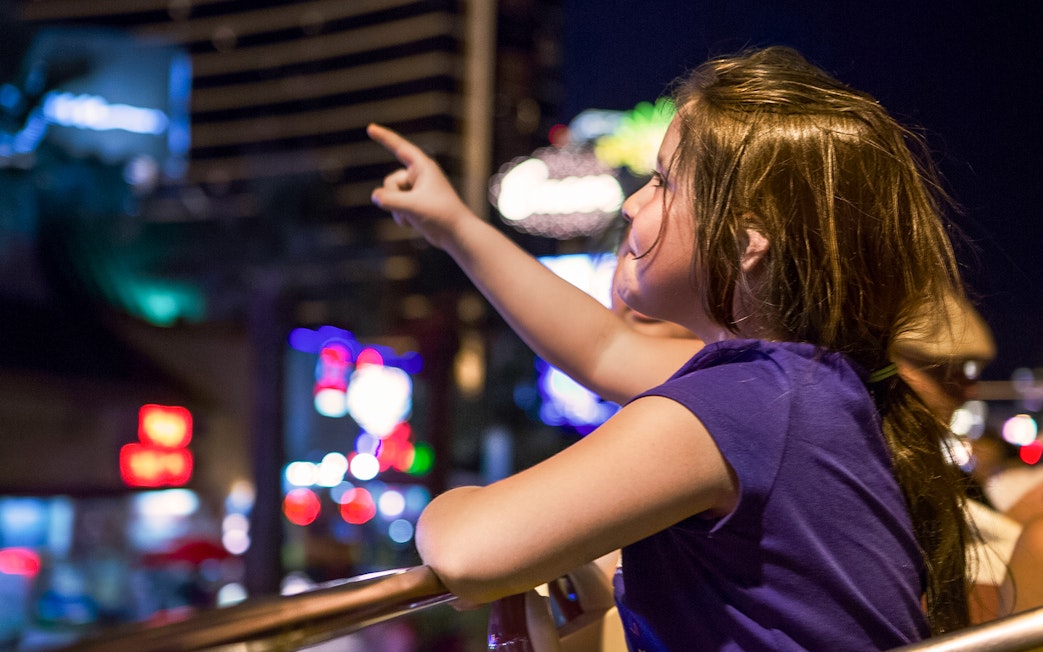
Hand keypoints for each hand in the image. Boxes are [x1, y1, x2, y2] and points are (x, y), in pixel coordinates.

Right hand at [367, 123, 475, 249]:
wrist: (456, 234)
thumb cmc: (441, 215)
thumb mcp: (412, 206)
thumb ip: (390, 200)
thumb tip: (375, 196)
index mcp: (423, 167)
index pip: (400, 148)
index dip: (384, 137)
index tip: (370, 128)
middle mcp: (419, 175)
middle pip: (390, 181)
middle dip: (393, 198)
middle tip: (410, 208)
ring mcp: (416, 190)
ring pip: (391, 196)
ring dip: (397, 210)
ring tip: (415, 218)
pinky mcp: (414, 203)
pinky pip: (396, 206)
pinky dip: (400, 216)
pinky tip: (413, 223)